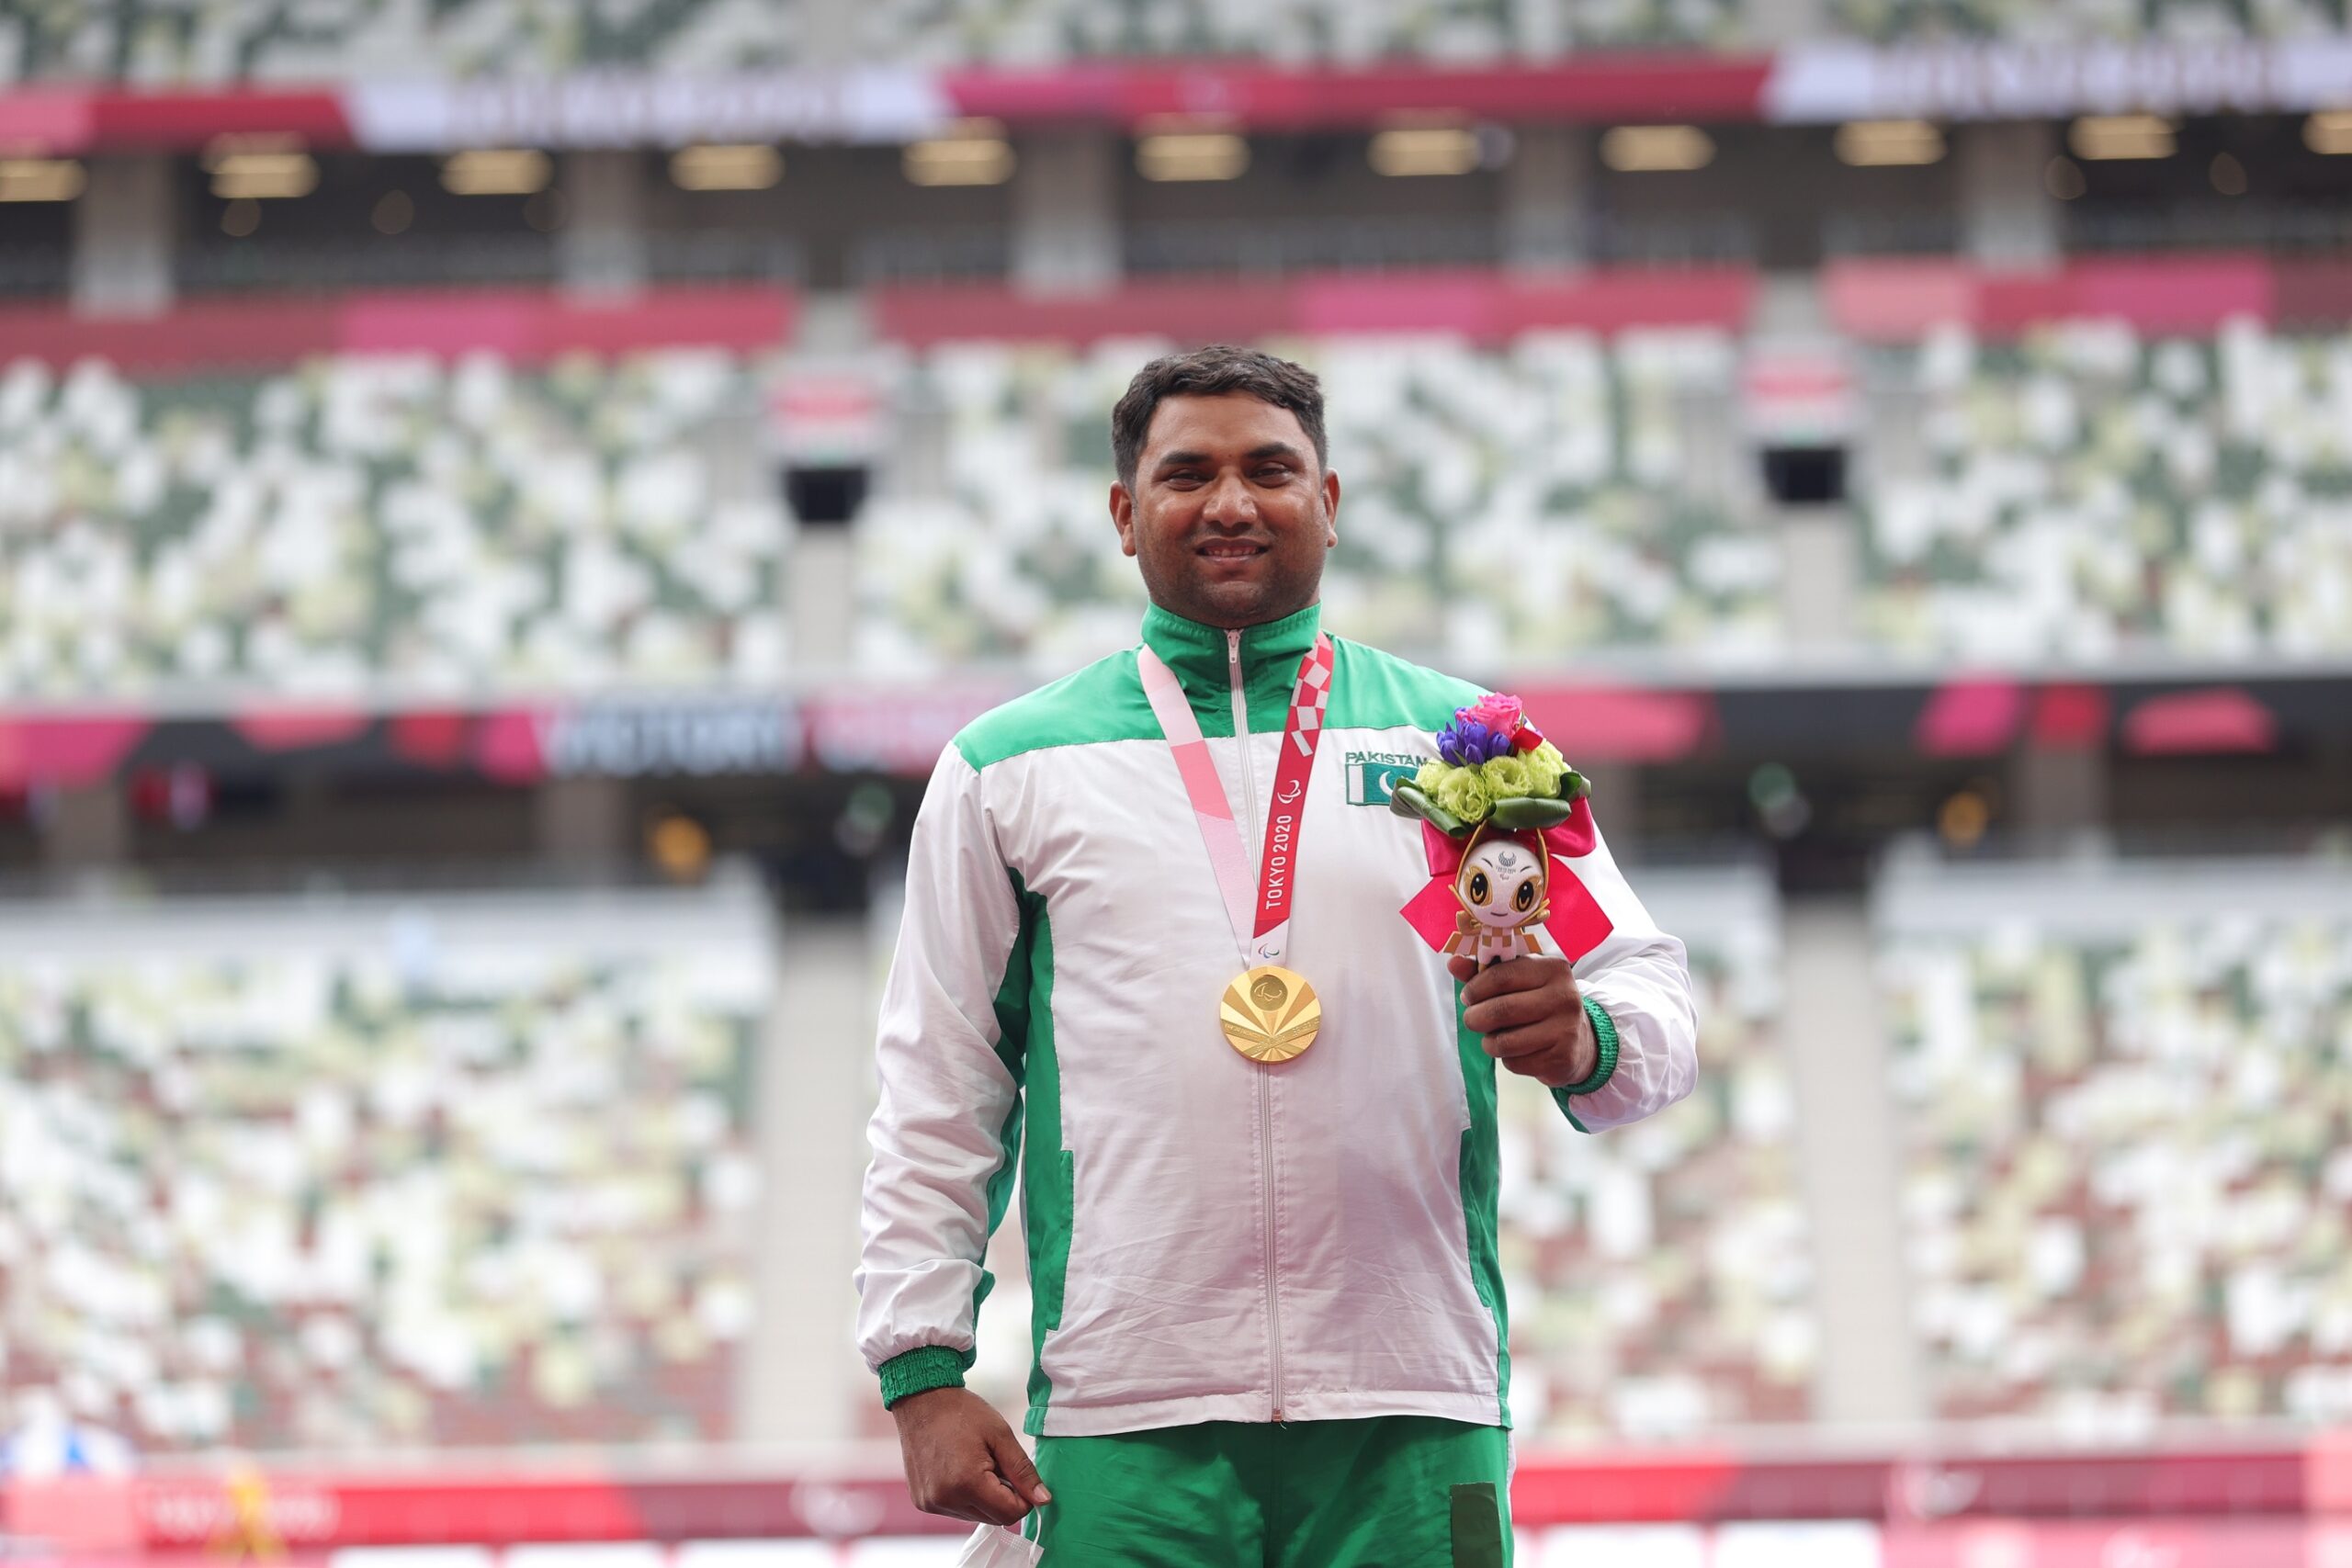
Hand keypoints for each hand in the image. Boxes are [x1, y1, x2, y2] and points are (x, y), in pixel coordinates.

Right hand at [891, 1386, 1052, 1526]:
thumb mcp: (1000, 1435)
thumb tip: (1044, 1500)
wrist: (921, 1400)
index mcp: (967, 1483)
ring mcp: (931, 1503)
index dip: (1023, 1498)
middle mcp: (946, 1499)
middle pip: (994, 1519)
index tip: (1018, 1476)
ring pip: (976, 1516)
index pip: (1010, 1514)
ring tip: (975, 1464)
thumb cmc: (962, 1412)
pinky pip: (957, 1510)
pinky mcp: (923, 1502)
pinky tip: (959, 1470)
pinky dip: (965, 1496)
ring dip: (984, 1498)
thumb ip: (1023, 1471)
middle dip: (1003, 1497)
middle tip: (995, 1464)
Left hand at [1450, 954, 1594, 1088]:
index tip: (1468, 996)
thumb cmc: (1539, 1003)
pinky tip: (1519, 1051)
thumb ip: (1485, 972)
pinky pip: (1515, 1063)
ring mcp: (1566, 1030)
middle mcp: (1564, 997)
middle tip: (1472, 1019)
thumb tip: (1454, 963)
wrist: (1579, 1040)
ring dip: (1489, 1042)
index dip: (1475, 988)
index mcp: (1552, 969)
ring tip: (1494, 1037)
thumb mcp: (1519, 980)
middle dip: (1475, 1018)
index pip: (1501, 976)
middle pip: (1501, 1010)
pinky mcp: (1561, 1059)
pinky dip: (1507, 1059)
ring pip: (1504, 1042)